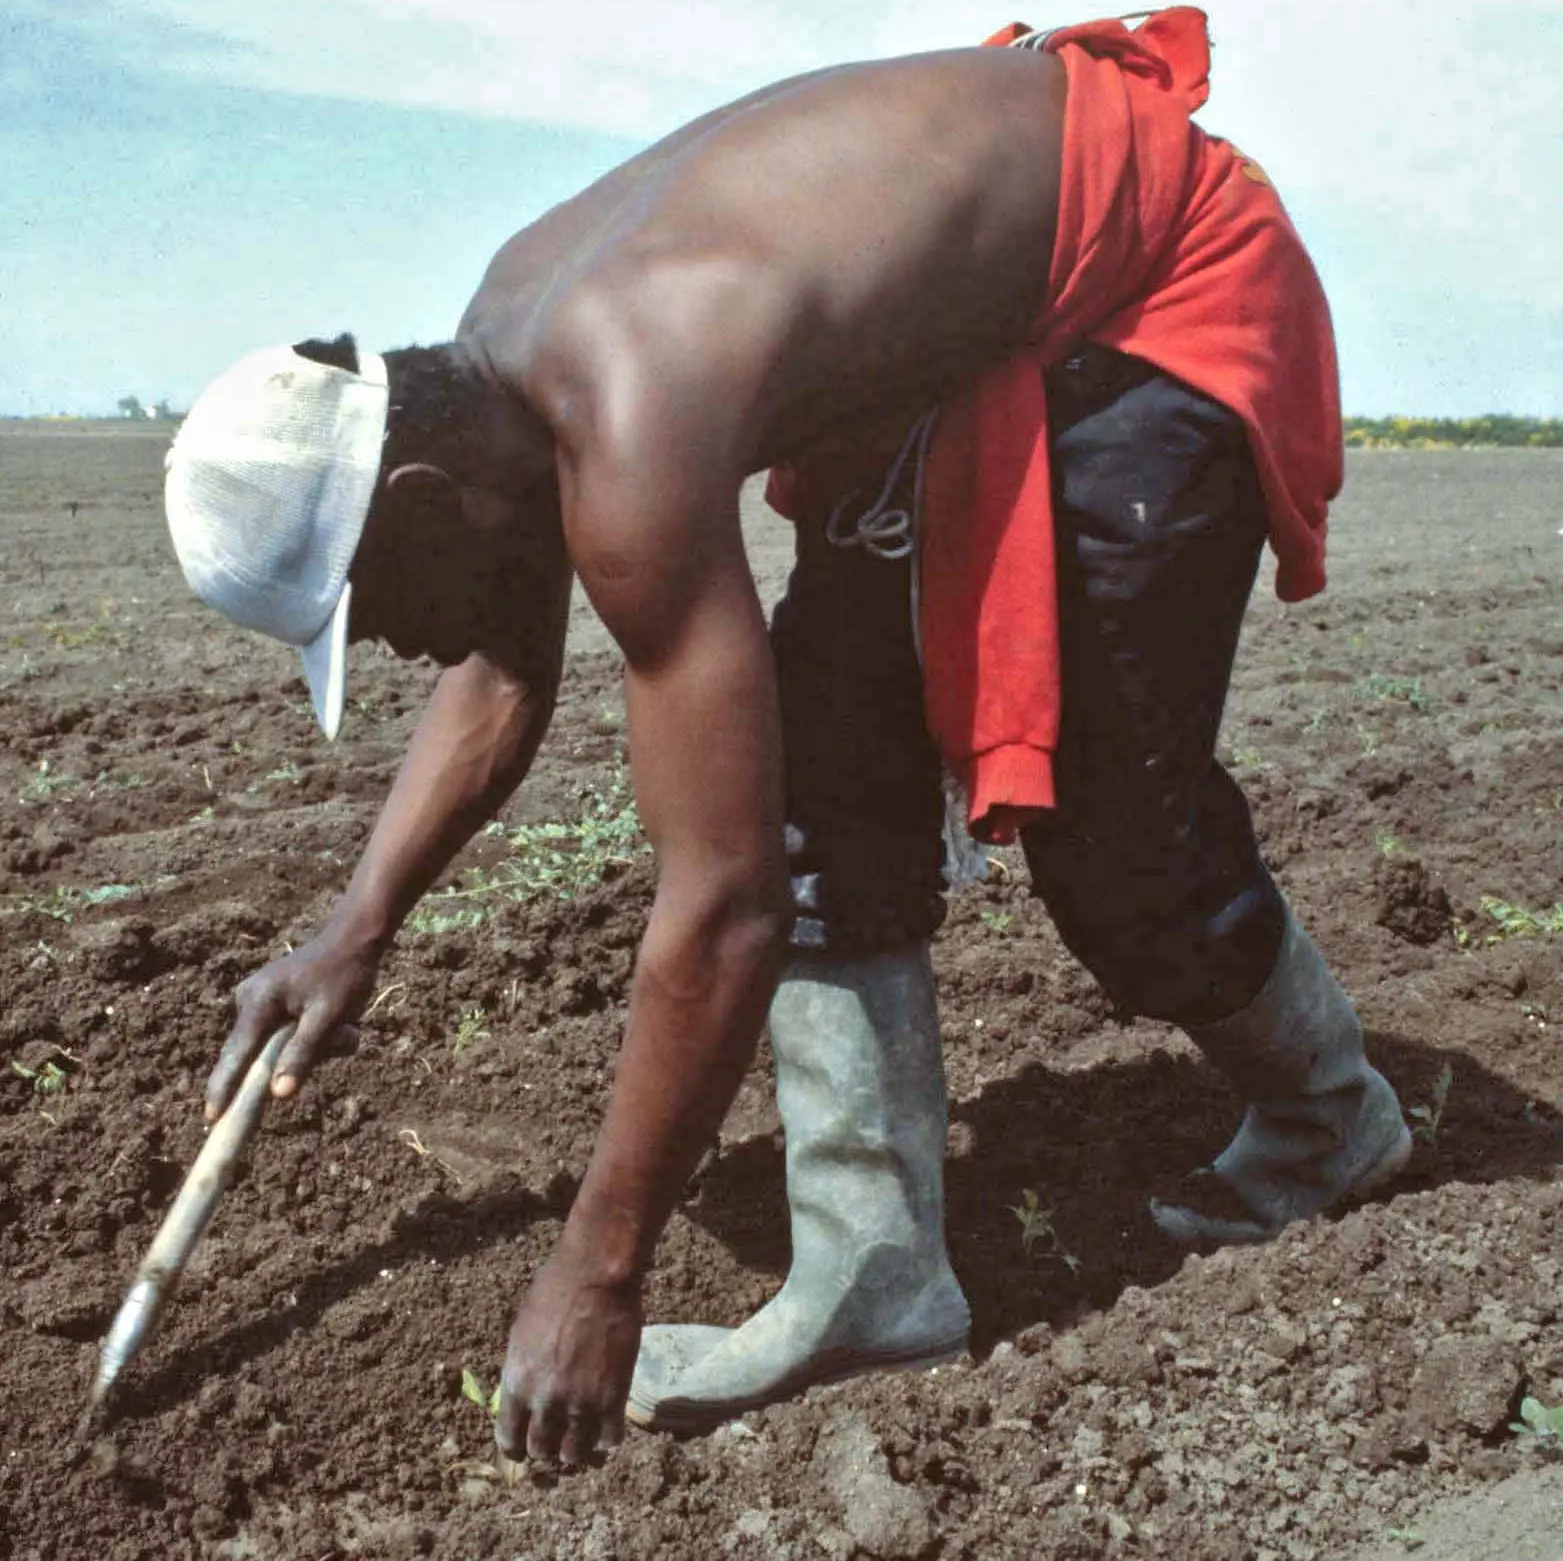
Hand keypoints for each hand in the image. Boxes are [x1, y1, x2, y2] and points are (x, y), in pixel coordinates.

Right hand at [205, 930, 381, 1119]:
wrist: (354, 940)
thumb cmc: (344, 974)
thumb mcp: (328, 1016)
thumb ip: (302, 1053)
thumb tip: (278, 1094)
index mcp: (258, 1002)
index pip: (236, 1055)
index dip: (224, 1088)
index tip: (211, 1117)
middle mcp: (249, 1001)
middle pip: (257, 1054)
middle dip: (291, 1061)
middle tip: (330, 1043)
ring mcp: (258, 1001)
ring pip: (276, 1048)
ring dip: (310, 1048)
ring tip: (343, 1027)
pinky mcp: (270, 1004)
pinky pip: (284, 1036)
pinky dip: (310, 1038)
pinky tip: (337, 1024)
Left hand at [496, 1250, 641, 1467]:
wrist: (595, 1277)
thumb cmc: (554, 1292)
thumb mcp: (522, 1334)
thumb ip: (522, 1372)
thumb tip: (524, 1397)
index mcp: (517, 1384)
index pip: (509, 1439)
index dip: (516, 1449)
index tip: (524, 1449)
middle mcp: (546, 1402)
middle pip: (542, 1451)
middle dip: (546, 1451)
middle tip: (555, 1443)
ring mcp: (581, 1403)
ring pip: (575, 1454)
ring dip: (576, 1451)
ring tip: (581, 1441)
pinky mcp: (614, 1398)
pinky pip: (609, 1439)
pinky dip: (607, 1439)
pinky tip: (607, 1427)